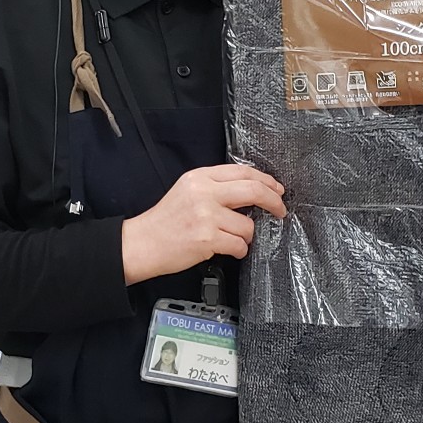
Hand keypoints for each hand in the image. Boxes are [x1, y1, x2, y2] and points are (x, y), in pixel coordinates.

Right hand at [122, 164, 286, 283]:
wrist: (142, 243)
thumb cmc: (166, 221)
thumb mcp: (187, 191)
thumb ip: (216, 187)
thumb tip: (251, 192)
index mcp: (200, 177)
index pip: (243, 171)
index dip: (266, 180)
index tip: (276, 189)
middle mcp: (204, 193)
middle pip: (253, 190)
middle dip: (273, 201)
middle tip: (280, 210)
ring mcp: (206, 216)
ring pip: (248, 225)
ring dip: (246, 236)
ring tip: (231, 239)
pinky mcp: (207, 239)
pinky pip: (240, 245)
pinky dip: (239, 250)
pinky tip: (228, 250)